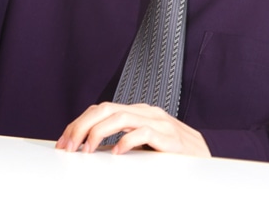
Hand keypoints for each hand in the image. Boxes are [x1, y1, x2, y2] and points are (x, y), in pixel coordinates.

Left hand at [55, 102, 210, 156]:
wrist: (205, 158)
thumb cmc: (171, 153)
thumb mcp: (141, 143)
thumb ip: (121, 139)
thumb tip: (89, 147)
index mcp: (137, 112)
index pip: (100, 109)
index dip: (78, 123)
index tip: (63, 142)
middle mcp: (145, 112)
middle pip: (105, 109)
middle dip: (81, 126)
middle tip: (68, 146)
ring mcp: (158, 122)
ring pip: (120, 116)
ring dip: (98, 132)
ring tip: (86, 149)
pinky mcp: (169, 136)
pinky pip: (143, 133)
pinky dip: (126, 141)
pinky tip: (116, 153)